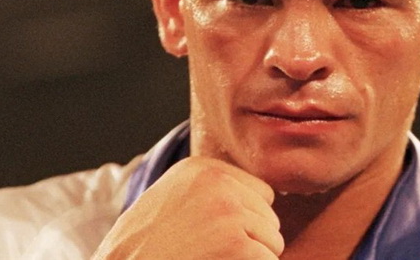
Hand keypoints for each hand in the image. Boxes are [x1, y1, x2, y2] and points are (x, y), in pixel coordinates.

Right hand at [91, 156, 284, 259]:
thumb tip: (268, 197)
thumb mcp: (174, 197)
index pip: (259, 191)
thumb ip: (213, 189)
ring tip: (216, 258)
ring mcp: (228, 211)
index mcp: (202, 168)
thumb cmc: (147, 244)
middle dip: (251, 238)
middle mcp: (218, 182)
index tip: (218, 232)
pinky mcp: (236, 244)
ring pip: (272, 239)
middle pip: (268, 215)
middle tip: (214, 250)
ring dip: (253, 256)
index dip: (245, 218)